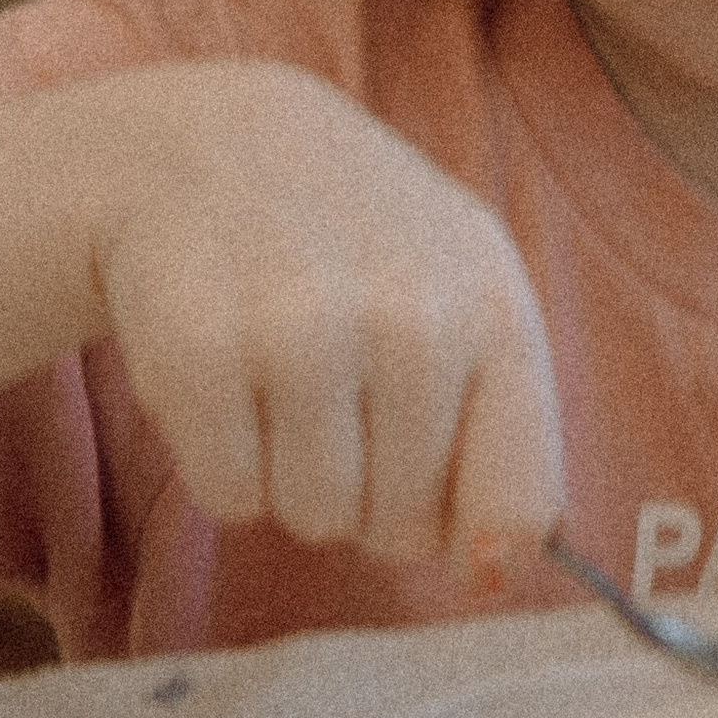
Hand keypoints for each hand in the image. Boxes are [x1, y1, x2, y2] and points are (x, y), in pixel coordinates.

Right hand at [88, 64, 563, 572]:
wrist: (207, 143)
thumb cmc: (353, 244)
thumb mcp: (459, 294)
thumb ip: (504, 432)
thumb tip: (500, 574)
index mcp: (494, 303)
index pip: (518, 505)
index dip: (472, 533)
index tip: (435, 504)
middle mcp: (409, 313)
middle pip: (403, 526)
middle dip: (365, 491)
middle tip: (335, 395)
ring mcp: (301, 327)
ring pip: (313, 517)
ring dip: (288, 474)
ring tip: (277, 373)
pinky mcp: (198, 349)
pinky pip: (227, 496)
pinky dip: (217, 460)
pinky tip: (223, 371)